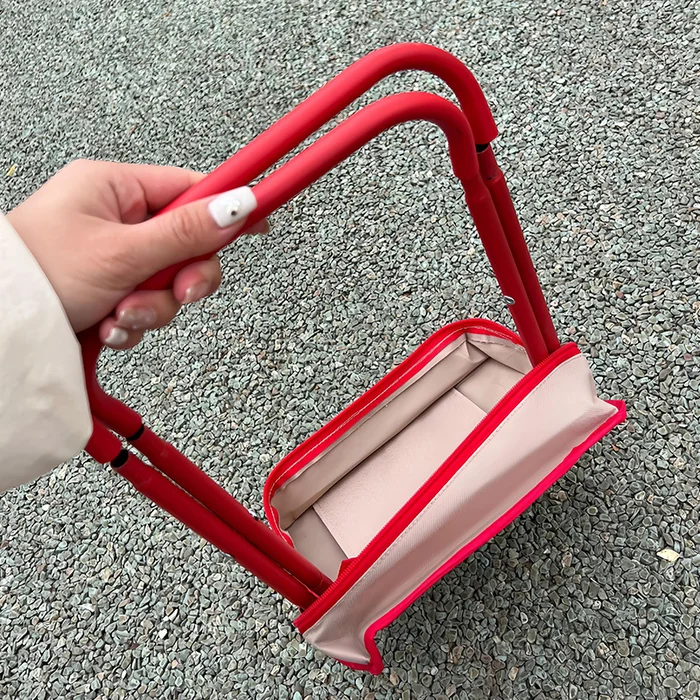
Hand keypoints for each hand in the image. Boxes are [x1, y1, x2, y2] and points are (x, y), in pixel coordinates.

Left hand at [6, 159, 267, 348]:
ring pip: (166, 282)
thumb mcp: (122, 253)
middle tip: (176, 293)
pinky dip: (132, 322)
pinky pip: (143, 303)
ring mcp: (111, 255)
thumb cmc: (39, 275)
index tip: (261, 219)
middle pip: (185, 244)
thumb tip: (239, 206)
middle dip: (180, 280)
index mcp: (114, 189)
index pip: (190, 189)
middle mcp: (114, 218)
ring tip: (120, 317)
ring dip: (152, 308)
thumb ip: (186, 233)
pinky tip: (108, 329)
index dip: (227, 207)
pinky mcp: (106, 289)